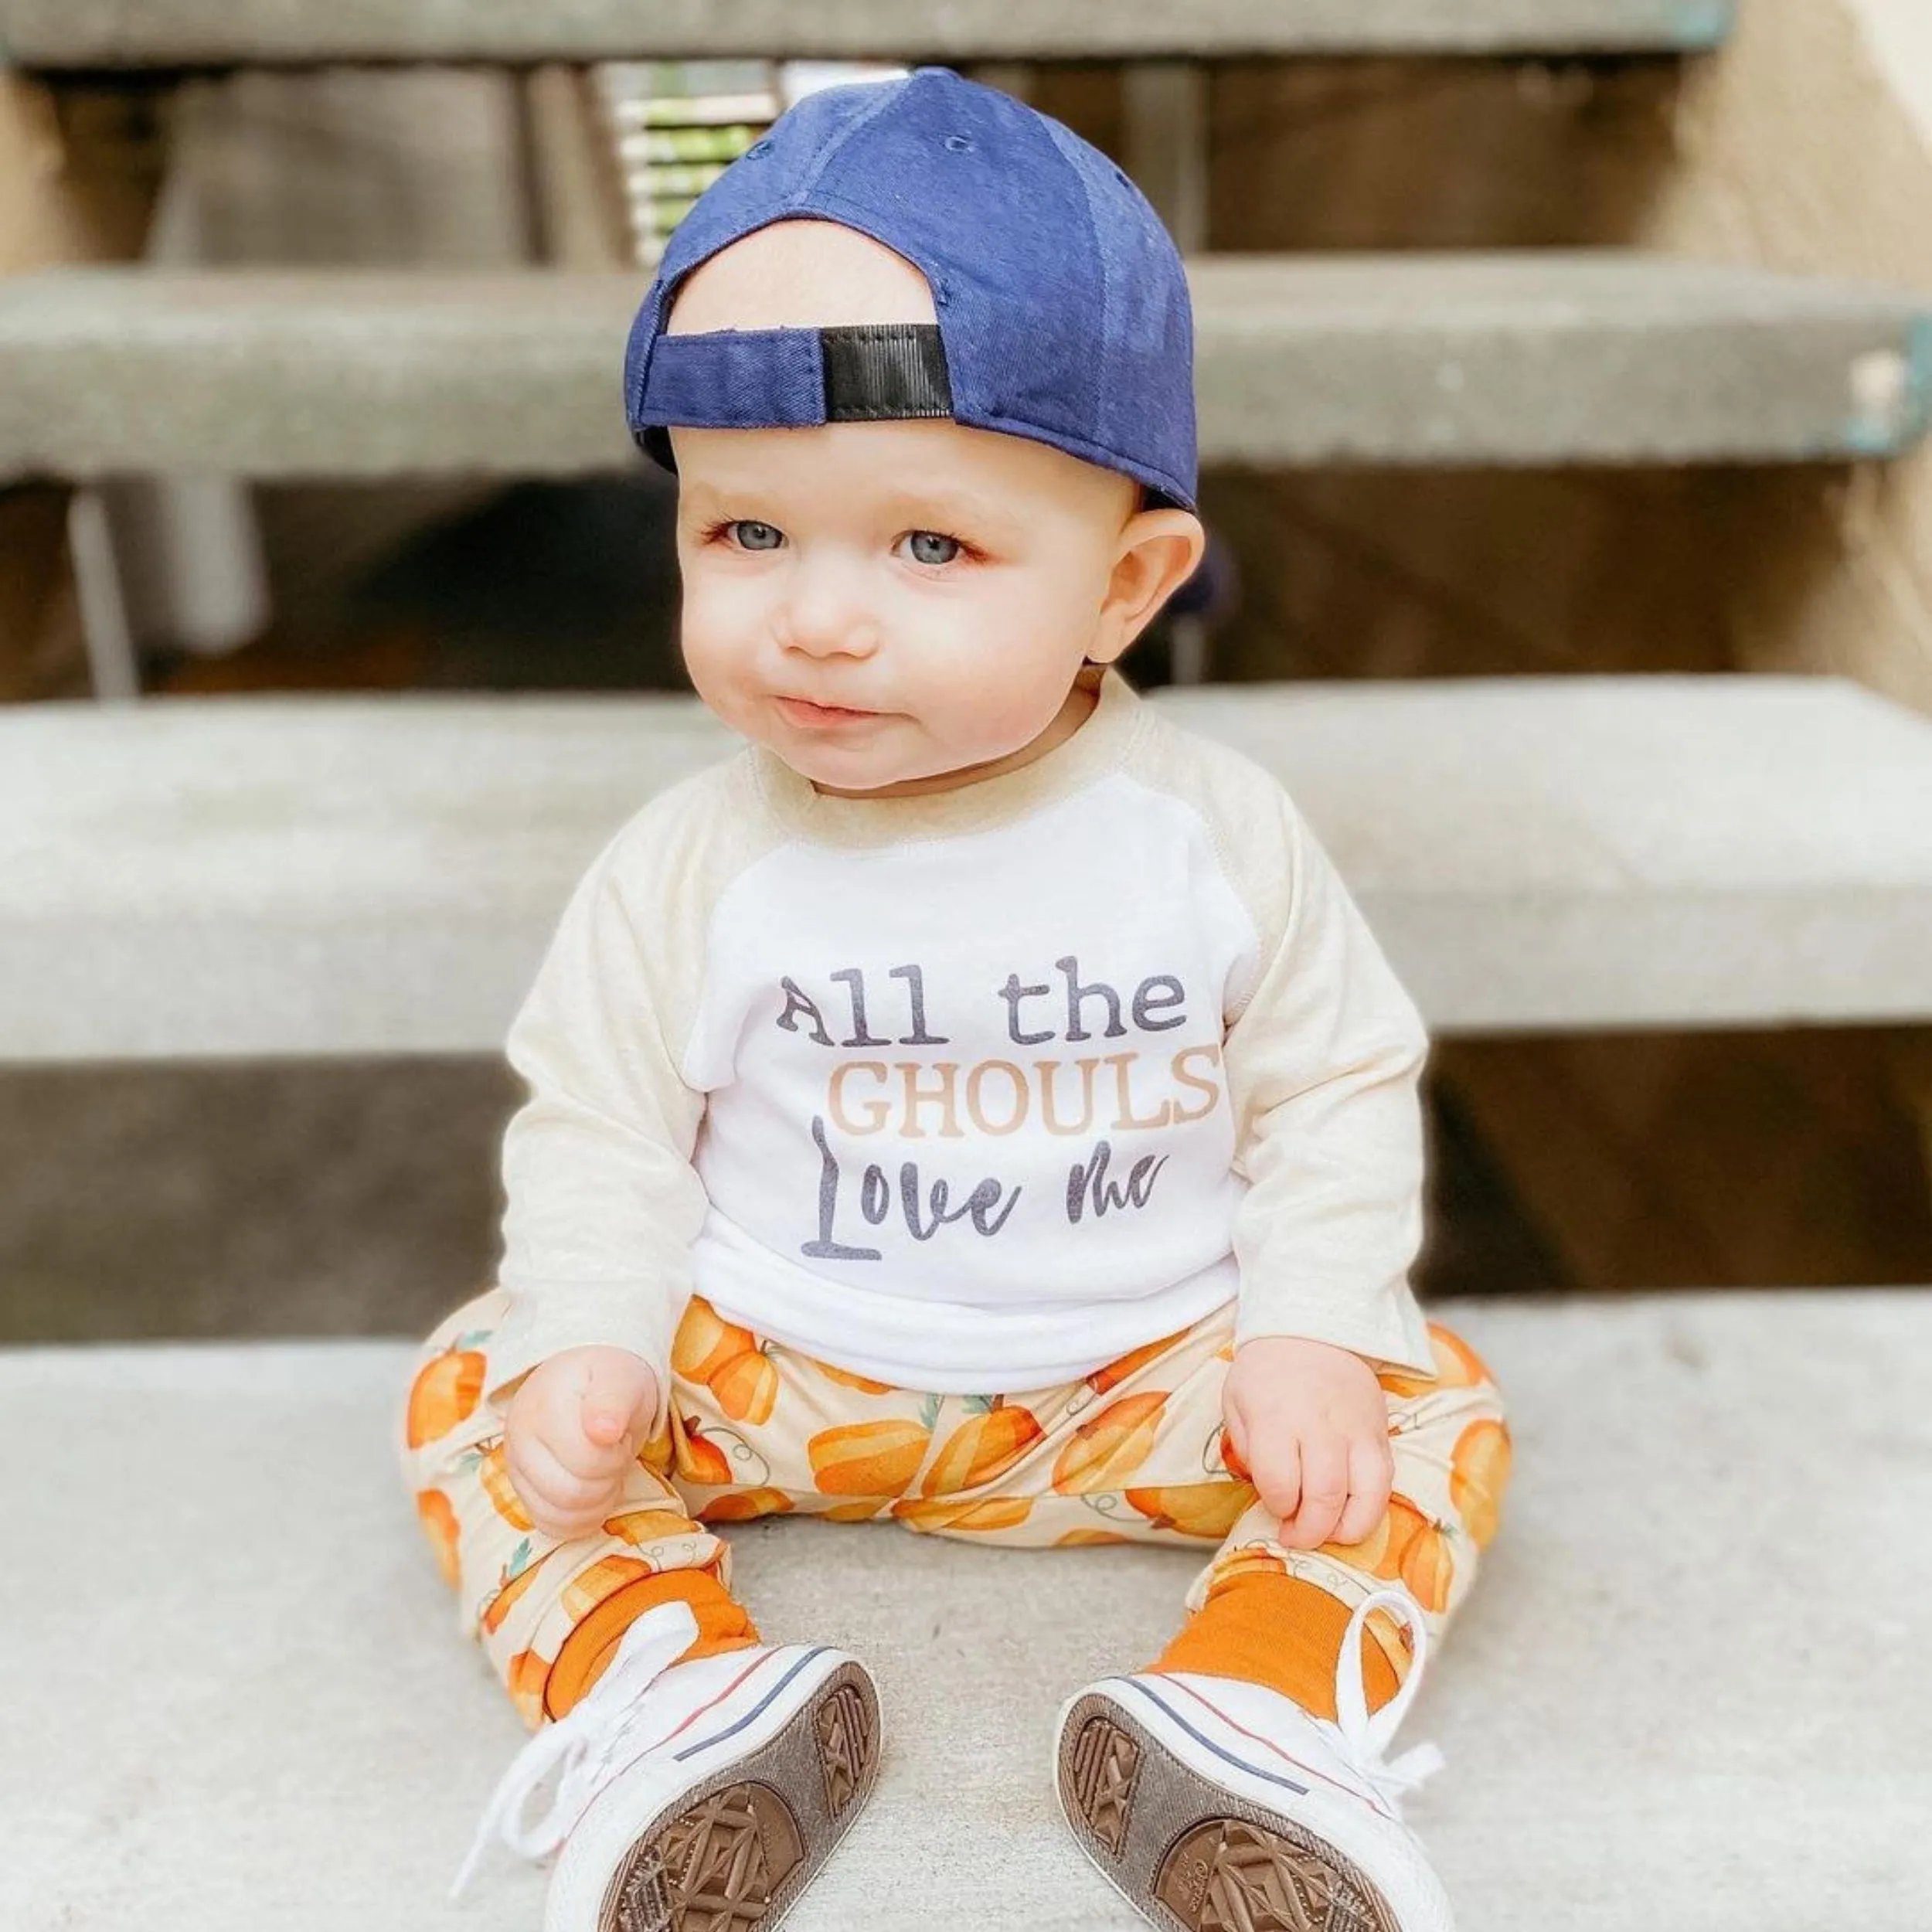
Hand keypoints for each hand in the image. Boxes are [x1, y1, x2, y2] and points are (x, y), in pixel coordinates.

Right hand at [503, 1345, 659, 1540]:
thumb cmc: (610, 1381)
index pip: (588, 1461)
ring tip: (604, 1470)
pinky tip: (594, 1493)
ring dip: (597, 1501)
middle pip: (573, 1493)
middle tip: (614, 1453)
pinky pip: (549, 1526)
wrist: (586, 1381)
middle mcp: (519, 1437)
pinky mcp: (520, 1490)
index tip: (619, 1434)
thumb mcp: (623, 1379)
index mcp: (545, 1405)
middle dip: (608, 1479)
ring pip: (559, 1515)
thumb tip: (602, 1432)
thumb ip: (615, 1401)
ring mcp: (515, 1466)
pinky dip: (580, 1520)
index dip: (616, 1455)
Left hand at [1222, 1336, 1391, 1551]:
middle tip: (1296, 1537)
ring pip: (1365, 1496)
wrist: (1313, 1330)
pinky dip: (1371, 1510)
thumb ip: (1248, 1450)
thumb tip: (1272, 1492)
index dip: (1276, 1506)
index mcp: (1276, 1417)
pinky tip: (1351, 1516)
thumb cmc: (1266, 1373)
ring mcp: (1356, 1430)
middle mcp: (1320, 1425)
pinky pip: (1385, 1483)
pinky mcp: (1380, 1434)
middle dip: (1309, 1531)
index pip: (1279, 1482)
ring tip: (1328, 1533)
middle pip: (1323, 1496)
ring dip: (1346, 1529)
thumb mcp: (1235, 1402)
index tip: (1274, 1506)